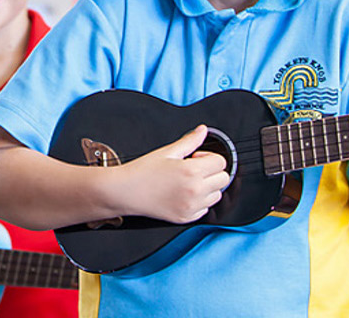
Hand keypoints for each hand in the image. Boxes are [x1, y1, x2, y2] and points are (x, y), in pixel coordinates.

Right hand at [114, 125, 230, 223]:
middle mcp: (194, 191)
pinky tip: (183, 194)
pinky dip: (199, 202)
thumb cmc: (142, 171)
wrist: (125, 192)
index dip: (209, 157)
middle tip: (193, 169)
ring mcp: (191, 207)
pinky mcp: (186, 218)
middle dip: (211, 172)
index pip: (220, 162)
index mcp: (191, 171)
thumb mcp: (168, 151)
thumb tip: (202, 131)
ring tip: (188, 182)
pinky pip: (205, 209)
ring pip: (216, 195)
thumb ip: (190, 141)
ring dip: (208, 187)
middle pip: (223, 179)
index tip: (196, 158)